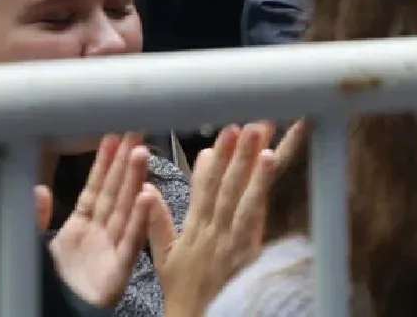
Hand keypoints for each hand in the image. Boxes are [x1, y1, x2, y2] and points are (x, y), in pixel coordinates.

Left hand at [46, 133, 158, 309]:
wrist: (51, 315)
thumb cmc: (48, 285)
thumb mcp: (35, 247)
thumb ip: (36, 218)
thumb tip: (39, 189)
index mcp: (79, 227)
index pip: (95, 188)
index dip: (104, 163)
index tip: (114, 137)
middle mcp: (99, 234)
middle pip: (114, 194)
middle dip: (125, 163)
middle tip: (136, 133)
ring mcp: (111, 250)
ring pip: (124, 210)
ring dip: (135, 182)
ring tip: (141, 154)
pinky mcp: (118, 270)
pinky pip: (130, 242)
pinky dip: (139, 219)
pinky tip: (147, 196)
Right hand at [152, 121, 298, 316]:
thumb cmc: (185, 292)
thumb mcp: (164, 258)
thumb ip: (157, 223)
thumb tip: (146, 191)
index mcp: (194, 230)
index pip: (203, 189)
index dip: (212, 161)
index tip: (221, 135)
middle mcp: (211, 229)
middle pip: (224, 184)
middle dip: (235, 151)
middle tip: (245, 122)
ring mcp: (229, 237)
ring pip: (239, 190)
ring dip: (248, 158)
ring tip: (259, 130)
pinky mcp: (246, 247)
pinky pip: (254, 211)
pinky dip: (261, 185)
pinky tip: (270, 162)